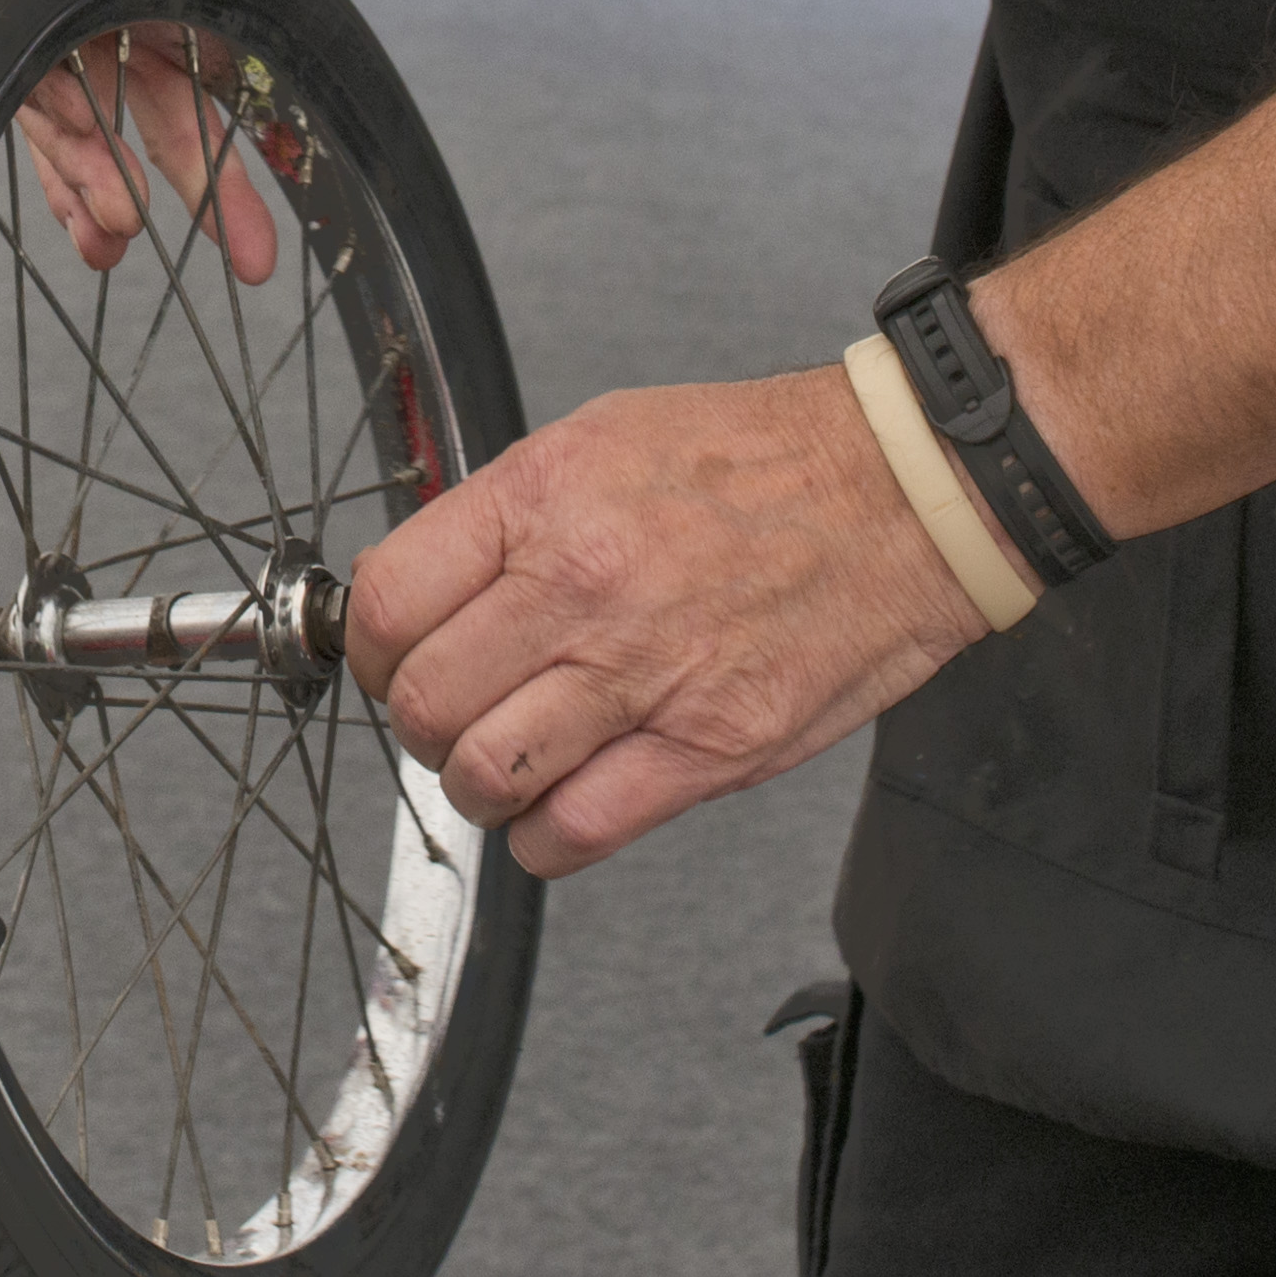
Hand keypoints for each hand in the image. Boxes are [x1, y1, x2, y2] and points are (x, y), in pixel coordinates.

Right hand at [0, 0, 308, 265]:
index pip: (12, 6)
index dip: (47, 90)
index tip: (91, 156)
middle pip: (61, 69)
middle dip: (99, 165)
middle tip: (123, 240)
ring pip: (124, 89)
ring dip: (169, 172)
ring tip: (222, 251)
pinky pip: (171, 71)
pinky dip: (196, 135)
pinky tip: (223, 203)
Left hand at [347, 364, 988, 875]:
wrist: (906, 493)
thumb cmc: (763, 461)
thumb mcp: (602, 439)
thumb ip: (505, 518)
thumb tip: (426, 591)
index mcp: (546, 499)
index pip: (387, 603)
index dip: (368, 645)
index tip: (391, 654)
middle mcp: (585, 587)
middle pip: (422, 704)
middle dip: (422, 720)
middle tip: (457, 707)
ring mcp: (646, 676)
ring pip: (482, 780)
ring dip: (481, 782)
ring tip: (513, 754)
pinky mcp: (711, 750)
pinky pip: (572, 835)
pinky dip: (544, 838)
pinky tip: (564, 799)